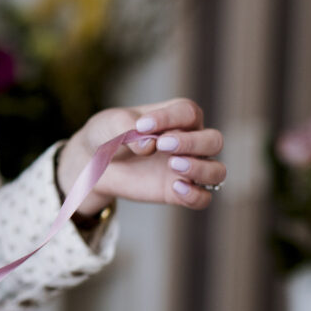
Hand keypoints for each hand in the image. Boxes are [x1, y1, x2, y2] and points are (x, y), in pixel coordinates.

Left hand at [57, 98, 224, 215]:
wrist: (93, 161)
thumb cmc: (107, 134)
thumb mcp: (111, 124)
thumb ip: (129, 129)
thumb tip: (150, 145)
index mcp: (177, 116)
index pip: (189, 112)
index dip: (169, 118)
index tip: (141, 126)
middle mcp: (189, 141)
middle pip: (213, 140)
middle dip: (192, 142)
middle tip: (162, 145)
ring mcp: (186, 168)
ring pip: (217, 171)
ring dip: (201, 168)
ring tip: (173, 165)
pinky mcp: (177, 191)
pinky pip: (203, 198)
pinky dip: (195, 195)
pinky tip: (176, 187)